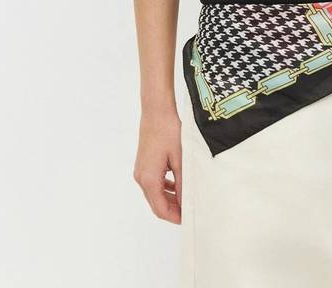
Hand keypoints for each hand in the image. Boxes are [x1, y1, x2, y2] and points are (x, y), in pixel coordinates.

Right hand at [133, 105, 182, 223]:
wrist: (156, 111)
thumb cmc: (168, 131)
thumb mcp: (180, 159)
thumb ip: (182, 183)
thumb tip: (187, 202)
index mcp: (149, 179)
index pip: (160, 209)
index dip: (175, 217)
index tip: (189, 219)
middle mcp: (142, 178)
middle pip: (156, 203)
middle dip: (173, 210)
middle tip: (191, 211)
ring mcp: (141, 171)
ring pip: (155, 194)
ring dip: (170, 199)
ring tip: (187, 199)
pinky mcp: (144, 164)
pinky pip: (154, 183)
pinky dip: (165, 188)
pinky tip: (178, 184)